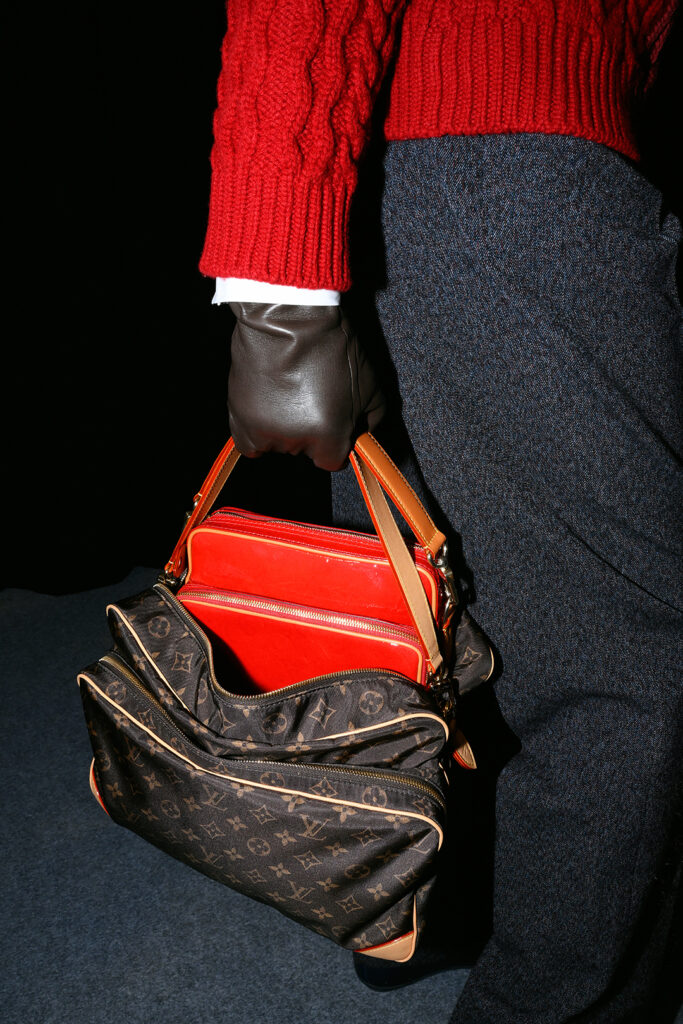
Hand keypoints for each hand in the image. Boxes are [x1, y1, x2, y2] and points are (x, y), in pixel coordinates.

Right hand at [227, 302, 385, 470]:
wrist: (288, 314)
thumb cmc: (332, 345)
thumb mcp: (370, 383)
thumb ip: (371, 421)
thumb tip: (362, 438)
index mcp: (328, 433)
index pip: (332, 460)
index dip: (335, 442)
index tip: (333, 424)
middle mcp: (294, 438)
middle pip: (304, 450)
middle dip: (310, 431)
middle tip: (309, 396)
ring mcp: (264, 429)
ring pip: (277, 445)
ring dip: (282, 428)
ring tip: (287, 393)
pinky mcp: (239, 416)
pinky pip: (249, 443)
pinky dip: (256, 432)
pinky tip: (266, 411)